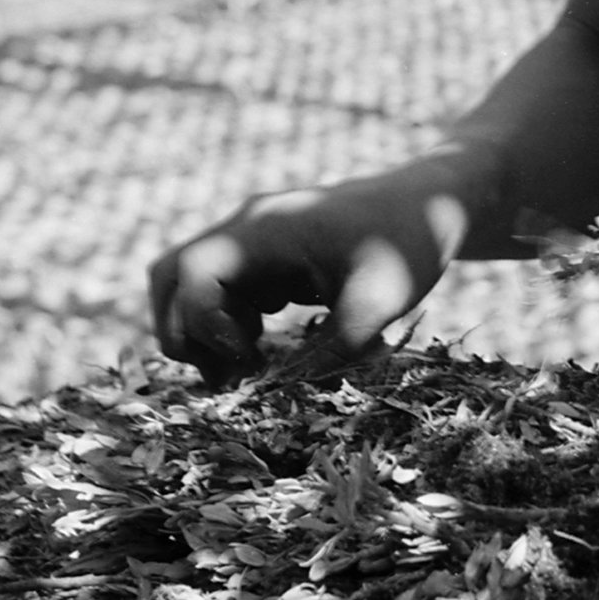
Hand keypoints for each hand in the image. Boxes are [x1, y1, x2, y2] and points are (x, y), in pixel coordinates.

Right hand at [148, 176, 466, 385]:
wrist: (428, 202)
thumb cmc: (408, 242)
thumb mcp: (380, 301)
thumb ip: (332, 351)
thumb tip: (280, 396)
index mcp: (266, 228)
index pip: (193, 274)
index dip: (206, 325)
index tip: (252, 359)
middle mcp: (247, 229)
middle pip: (170, 275)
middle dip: (182, 332)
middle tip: (225, 374)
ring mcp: (252, 241)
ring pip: (188, 285)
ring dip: (202, 332)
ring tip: (245, 370)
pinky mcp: (264, 258)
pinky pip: (220, 292)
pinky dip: (226, 326)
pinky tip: (265, 349)